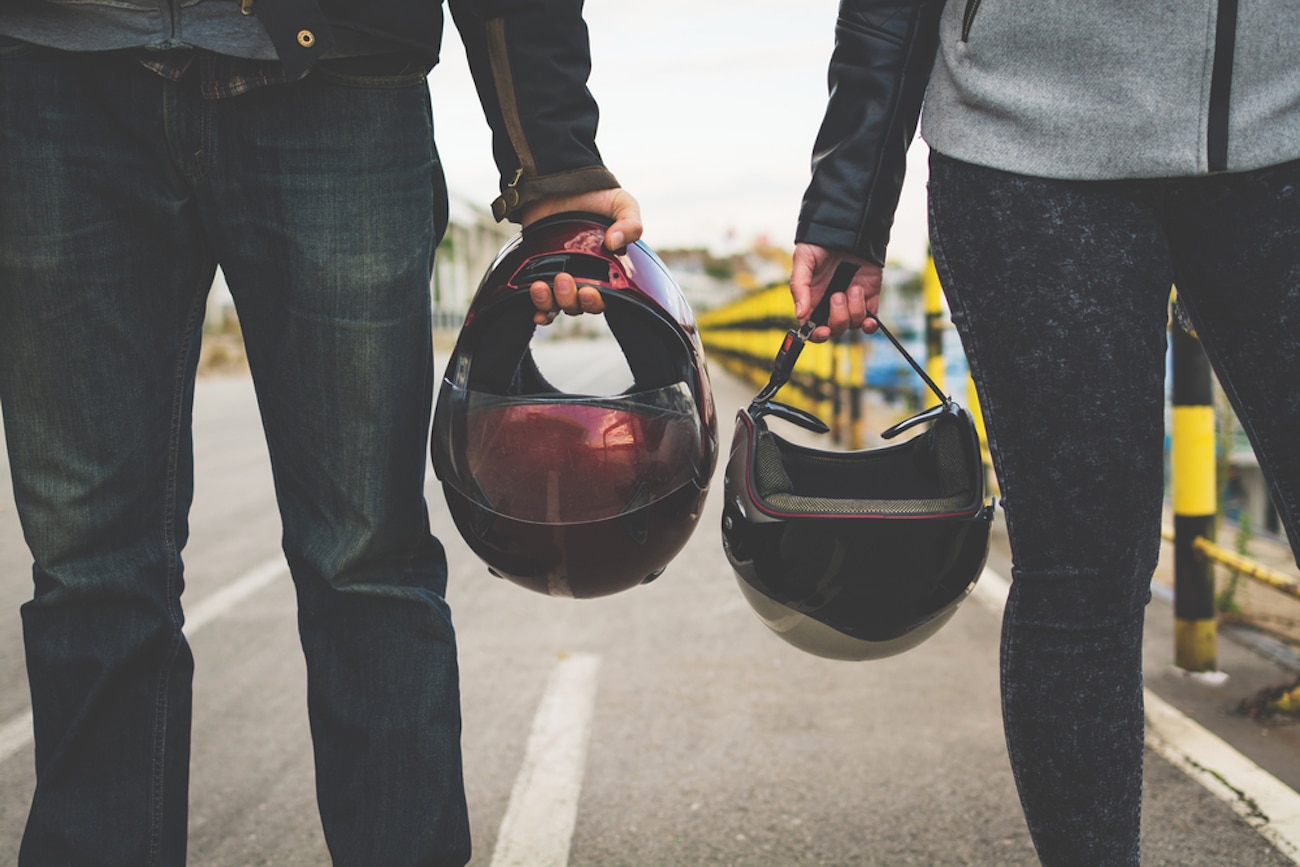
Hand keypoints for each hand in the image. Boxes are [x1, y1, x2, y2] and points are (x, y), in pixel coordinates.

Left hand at [521, 187, 642, 323]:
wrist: (563, 182)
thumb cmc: (598, 197)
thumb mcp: (622, 204)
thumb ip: (629, 222)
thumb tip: (615, 242)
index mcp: (608, 271)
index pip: (604, 298)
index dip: (595, 301)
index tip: (589, 291)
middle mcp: (585, 279)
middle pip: (578, 305)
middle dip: (571, 299)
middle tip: (564, 279)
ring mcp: (561, 276)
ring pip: (558, 305)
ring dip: (550, 302)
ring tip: (540, 287)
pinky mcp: (540, 270)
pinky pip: (541, 300)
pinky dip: (539, 309)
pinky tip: (534, 310)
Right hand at [790, 243, 882, 341]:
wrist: (848, 228)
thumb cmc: (820, 243)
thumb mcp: (803, 261)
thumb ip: (799, 287)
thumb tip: (800, 315)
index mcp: (813, 300)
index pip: (812, 328)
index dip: (817, 335)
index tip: (822, 330)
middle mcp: (831, 305)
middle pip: (835, 329)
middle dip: (837, 318)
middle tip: (837, 295)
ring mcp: (851, 303)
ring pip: (853, 324)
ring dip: (854, 309)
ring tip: (854, 288)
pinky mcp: (869, 298)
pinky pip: (870, 322)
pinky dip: (870, 324)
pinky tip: (869, 320)